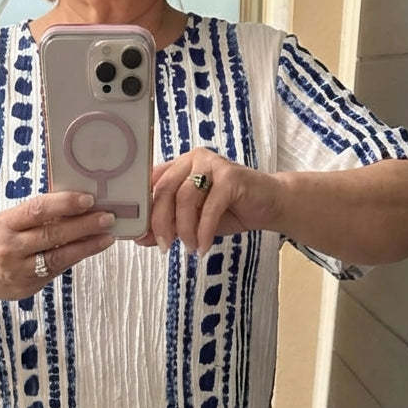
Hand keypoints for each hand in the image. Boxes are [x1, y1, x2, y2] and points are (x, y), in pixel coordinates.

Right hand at [0, 191, 116, 301]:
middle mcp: (12, 247)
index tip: (88, 199)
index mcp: (5, 224)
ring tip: (107, 237)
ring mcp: (20, 269)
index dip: (64, 204)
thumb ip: (34, 216)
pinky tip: (90, 249)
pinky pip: (56, 271)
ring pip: (58, 257)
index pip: (37, 210)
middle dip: (83, 225)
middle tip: (107, 218)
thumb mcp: (7, 221)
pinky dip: (74, 258)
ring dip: (86, 246)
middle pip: (52, 235)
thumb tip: (71, 205)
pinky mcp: (29, 286)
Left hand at [135, 147, 282, 255]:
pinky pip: (209, 208)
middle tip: (164, 246)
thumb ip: (168, 226)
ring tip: (191, 248)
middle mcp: (194, 159)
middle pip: (164, 190)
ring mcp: (213, 164)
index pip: (152, 183)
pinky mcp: (231, 177)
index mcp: (180, 165)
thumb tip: (139, 239)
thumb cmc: (229, 210)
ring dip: (185, 230)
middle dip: (161, 223)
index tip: (140, 235)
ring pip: (185, 199)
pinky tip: (204, 247)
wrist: (268, 205)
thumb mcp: (192, 221)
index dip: (143, 210)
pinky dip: (204, 232)